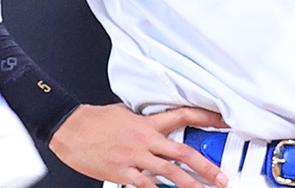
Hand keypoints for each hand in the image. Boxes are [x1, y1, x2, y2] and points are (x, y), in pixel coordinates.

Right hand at [48, 103, 229, 187]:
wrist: (70, 127)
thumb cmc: (95, 120)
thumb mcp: (127, 113)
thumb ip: (146, 121)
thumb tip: (157, 125)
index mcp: (148, 123)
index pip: (185, 115)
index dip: (207, 117)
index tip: (224, 122)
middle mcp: (146, 140)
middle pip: (183, 153)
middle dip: (205, 166)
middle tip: (221, 177)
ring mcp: (135, 158)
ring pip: (169, 173)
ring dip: (189, 184)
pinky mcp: (122, 173)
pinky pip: (145, 186)